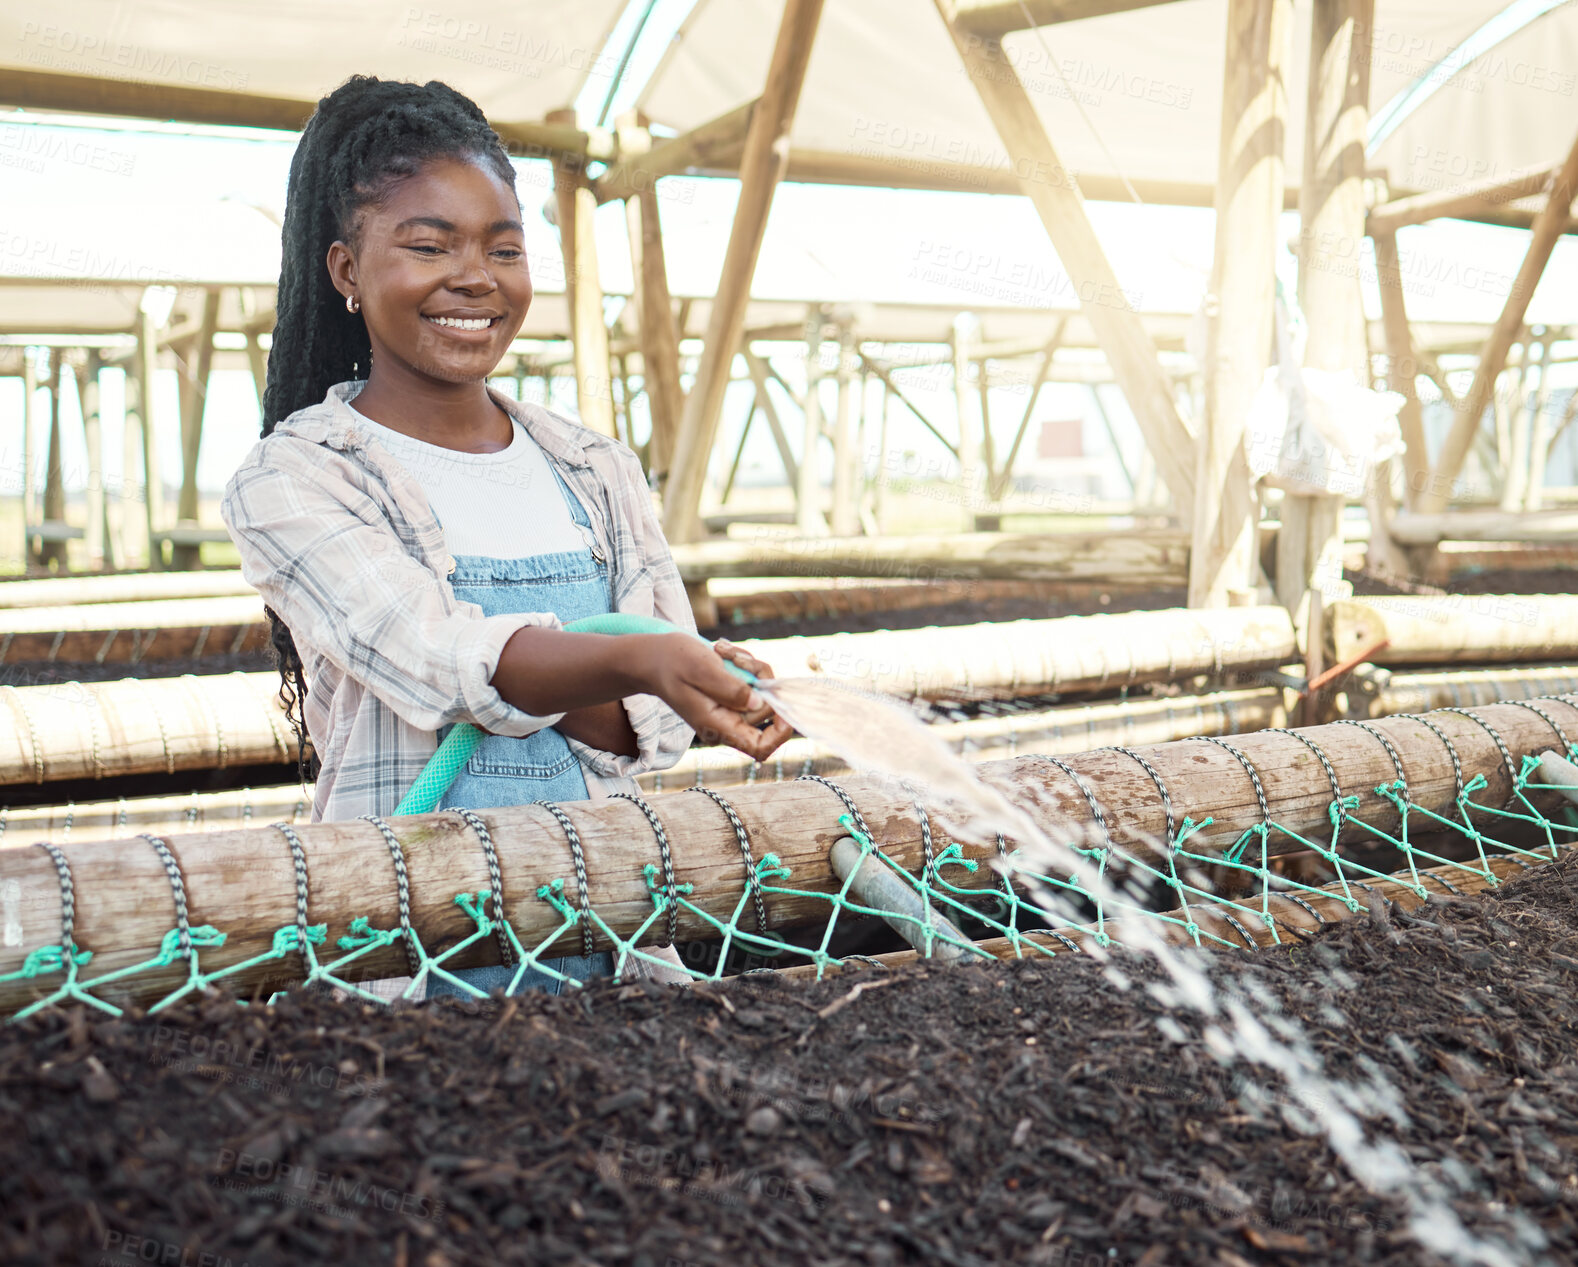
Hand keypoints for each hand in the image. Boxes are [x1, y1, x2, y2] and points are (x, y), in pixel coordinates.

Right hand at [636, 634, 793, 761]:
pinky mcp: (732, 695)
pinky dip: (745, 664)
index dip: (780, 732)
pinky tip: (723, 653)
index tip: (782, 704)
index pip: (760, 748)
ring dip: (751, 667)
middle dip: (760, 678)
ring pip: (763, 692)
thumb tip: (758, 702)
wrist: (654, 658)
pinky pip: (754, 681)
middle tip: (736, 658)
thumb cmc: (673, 663)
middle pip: (766, 710)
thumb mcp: (702, 670)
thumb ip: (731, 689)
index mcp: (718, 727)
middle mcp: (727, 723)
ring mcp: (730, 710)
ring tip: (723, 652)